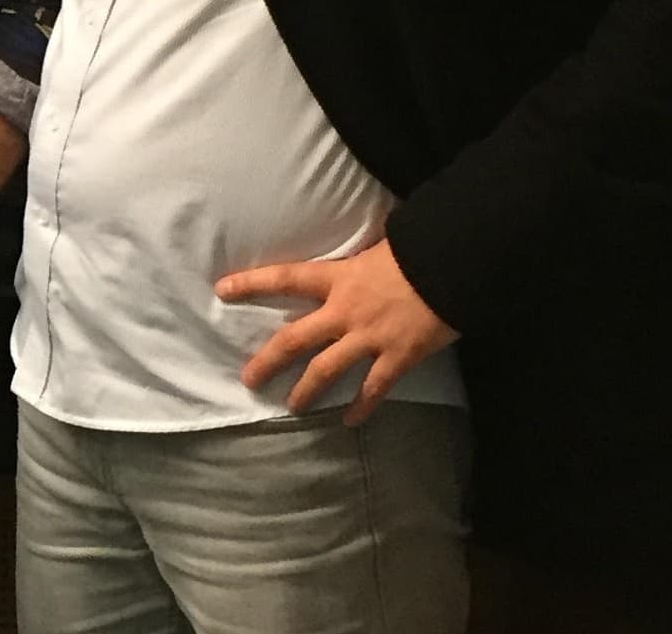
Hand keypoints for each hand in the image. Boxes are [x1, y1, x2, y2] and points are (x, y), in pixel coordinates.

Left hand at [216, 239, 457, 423]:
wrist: (450, 269)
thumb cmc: (414, 252)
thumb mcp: (373, 250)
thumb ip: (354, 264)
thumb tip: (346, 264)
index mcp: (337, 277)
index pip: (285, 277)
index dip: (251, 283)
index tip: (221, 289)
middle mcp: (344, 310)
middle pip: (295, 337)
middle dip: (269, 360)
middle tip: (248, 379)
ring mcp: (369, 337)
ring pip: (327, 369)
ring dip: (307, 390)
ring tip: (291, 407)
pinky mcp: (396, 358)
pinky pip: (373, 389)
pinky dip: (361, 407)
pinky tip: (349, 422)